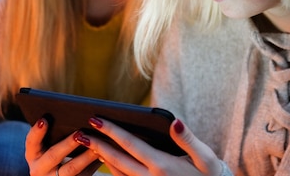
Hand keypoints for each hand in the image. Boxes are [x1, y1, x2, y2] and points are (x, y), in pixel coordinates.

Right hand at [25, 118, 102, 175]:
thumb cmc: (55, 154)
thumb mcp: (48, 147)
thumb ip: (56, 133)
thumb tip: (78, 116)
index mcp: (33, 155)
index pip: (31, 141)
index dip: (37, 131)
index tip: (44, 119)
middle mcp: (38, 169)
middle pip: (53, 155)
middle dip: (67, 144)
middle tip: (80, 133)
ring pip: (71, 169)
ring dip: (85, 157)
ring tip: (97, 146)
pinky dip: (93, 166)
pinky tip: (103, 157)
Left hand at [76, 117, 223, 175]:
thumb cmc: (211, 175)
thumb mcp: (205, 157)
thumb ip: (187, 139)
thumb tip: (174, 122)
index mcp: (162, 166)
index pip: (130, 145)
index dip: (111, 131)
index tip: (94, 120)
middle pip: (117, 160)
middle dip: (96, 146)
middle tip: (78, 133)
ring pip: (118, 173)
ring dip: (101, 158)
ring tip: (86, 144)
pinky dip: (112, 170)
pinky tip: (105, 161)